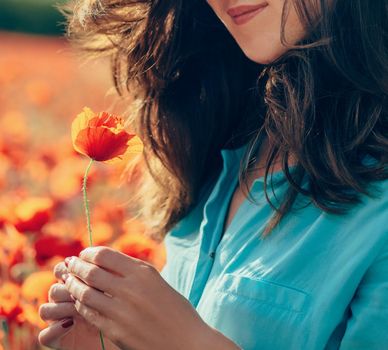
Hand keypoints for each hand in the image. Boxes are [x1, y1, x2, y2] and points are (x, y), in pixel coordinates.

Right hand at [38, 261, 117, 349]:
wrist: (123, 336)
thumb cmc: (123, 310)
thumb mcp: (117, 291)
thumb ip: (108, 276)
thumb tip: (103, 261)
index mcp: (76, 285)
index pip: (63, 270)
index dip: (70, 268)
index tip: (89, 269)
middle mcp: (65, 301)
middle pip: (54, 288)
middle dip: (68, 288)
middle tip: (87, 291)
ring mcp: (60, 320)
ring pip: (46, 309)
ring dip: (61, 307)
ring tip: (79, 310)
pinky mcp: (58, 339)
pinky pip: (45, 335)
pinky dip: (55, 330)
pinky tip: (71, 324)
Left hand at [64, 246, 239, 349]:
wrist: (188, 342)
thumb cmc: (175, 310)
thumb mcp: (156, 281)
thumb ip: (132, 271)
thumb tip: (105, 261)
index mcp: (143, 272)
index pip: (104, 255)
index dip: (88, 253)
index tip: (83, 254)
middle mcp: (131, 288)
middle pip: (91, 272)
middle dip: (77, 267)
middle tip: (70, 265)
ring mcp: (122, 311)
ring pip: (85, 293)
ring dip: (74, 286)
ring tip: (70, 282)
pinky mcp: (116, 331)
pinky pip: (90, 313)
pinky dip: (81, 305)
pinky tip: (80, 302)